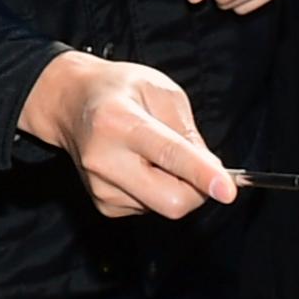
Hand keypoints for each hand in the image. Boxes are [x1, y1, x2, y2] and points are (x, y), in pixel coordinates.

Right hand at [17, 50, 235, 219]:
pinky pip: (150, 208)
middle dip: (198, 189)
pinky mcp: (103, 204)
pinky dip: (157, 191)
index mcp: (119, 121)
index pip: (169, 154)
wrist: (71, 102)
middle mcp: (104, 158)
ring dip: (174, 186)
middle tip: (197, 164)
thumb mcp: (162, 91)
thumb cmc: (119, 90)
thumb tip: (212, 173)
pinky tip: (139, 166)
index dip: (202, 174)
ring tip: (152, 153)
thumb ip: (189, 132)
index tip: (227, 190)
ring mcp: (100, 186)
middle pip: (171, 200)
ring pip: (164, 206)